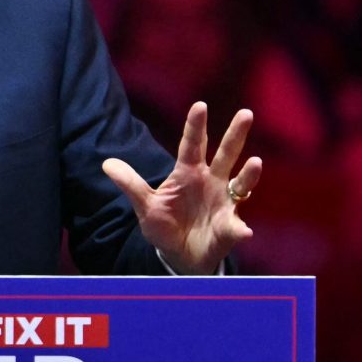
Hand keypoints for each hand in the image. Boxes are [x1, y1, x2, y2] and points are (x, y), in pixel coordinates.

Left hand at [103, 103, 261, 274]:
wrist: (179, 255)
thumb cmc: (165, 225)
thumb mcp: (145, 205)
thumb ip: (130, 184)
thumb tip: (106, 164)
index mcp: (188, 173)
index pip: (191, 145)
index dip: (195, 127)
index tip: (200, 106)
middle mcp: (210, 181)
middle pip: (225, 154)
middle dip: (235, 135)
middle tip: (246, 113)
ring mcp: (224, 201)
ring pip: (241, 183)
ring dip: (249, 174)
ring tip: (255, 163)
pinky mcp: (229, 226)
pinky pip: (236, 227)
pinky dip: (240, 229)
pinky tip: (243, 231)